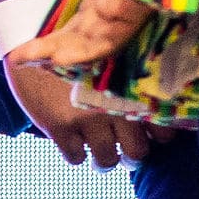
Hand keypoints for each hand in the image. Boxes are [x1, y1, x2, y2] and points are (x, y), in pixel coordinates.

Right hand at [3, 53, 153, 168]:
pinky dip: (77, 155)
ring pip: (107, 160)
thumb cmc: (81, 48)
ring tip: (102, 154)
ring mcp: (86, 119)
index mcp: (134, 89)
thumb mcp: (114, 60)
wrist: (35, 38)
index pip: (162, 126)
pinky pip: (75, 157)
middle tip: (128, 151)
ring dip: (105, 160)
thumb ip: (132, 83)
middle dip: (133, 155)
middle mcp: (115, 107)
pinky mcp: (59, 126)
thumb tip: (152, 107)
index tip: (154, 136)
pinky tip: (75, 144)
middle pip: (137, 152)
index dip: (160, 136)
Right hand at [10, 0, 162, 78]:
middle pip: (94, 39)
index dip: (49, 44)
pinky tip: (89, 39)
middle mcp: (127, 0)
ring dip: (82, 50)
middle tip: (24, 59)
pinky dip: (112, 29)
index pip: (79, 29)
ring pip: (114, 35)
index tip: (18, 54)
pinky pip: (135, 15)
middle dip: (60, 52)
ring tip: (53, 59)